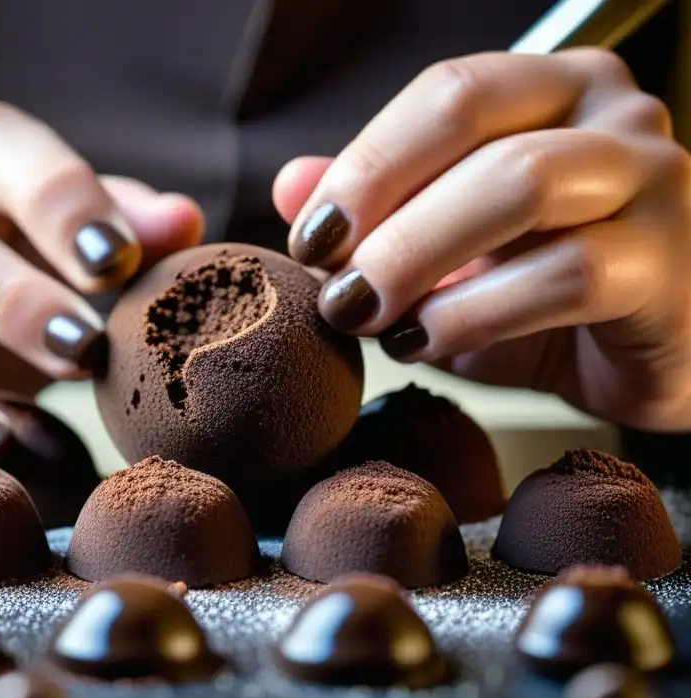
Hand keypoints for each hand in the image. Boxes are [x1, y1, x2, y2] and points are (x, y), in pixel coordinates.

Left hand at [273, 49, 690, 431]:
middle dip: (383, 212)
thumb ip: (376, 214)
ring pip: (520, 185)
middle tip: (331, 285)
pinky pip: (564, 275)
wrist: (644, 361)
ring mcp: (653, 180)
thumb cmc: (539, 299)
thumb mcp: (444, 254)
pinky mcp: (669, 262)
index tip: (308, 236)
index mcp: (551, 90)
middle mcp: (610, 114)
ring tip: (367, 314)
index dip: (366, 163)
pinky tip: (427, 342)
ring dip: (419, 256)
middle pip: (474, 125)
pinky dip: (476, 312)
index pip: (447, 93)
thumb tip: (292, 185)